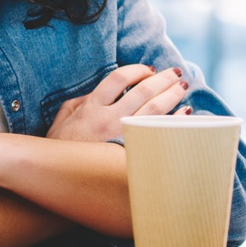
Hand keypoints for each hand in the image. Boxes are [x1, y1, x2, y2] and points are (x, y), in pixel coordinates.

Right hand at [47, 64, 190, 141]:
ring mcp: (122, 138)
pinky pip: (159, 133)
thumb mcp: (65, 115)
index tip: (149, 69)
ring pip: (154, 111)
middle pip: (143, 92)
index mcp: (92, 108)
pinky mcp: (132, 154)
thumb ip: (84, 99)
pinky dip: (175, 120)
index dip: (137, 70)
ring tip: (183, 86)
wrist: (60, 177)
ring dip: (172, 95)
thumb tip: (106, 89)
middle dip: (163, 79)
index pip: (119, 78)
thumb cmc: (62, 145)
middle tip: (175, 72)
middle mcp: (109, 120)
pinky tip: (185, 112)